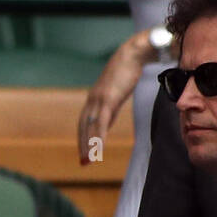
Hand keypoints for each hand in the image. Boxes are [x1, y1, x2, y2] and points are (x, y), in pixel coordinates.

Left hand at [77, 34, 148, 164]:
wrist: (133, 53)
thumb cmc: (128, 70)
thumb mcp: (117, 92)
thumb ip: (111, 107)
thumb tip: (107, 121)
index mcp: (95, 97)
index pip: (85, 121)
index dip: (83, 136)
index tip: (84, 150)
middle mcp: (93, 99)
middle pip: (84, 126)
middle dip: (82, 144)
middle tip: (83, 162)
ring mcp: (99, 99)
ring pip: (90, 126)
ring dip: (89, 144)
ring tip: (88, 160)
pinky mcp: (107, 99)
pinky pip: (101, 122)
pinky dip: (99, 136)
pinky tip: (99, 148)